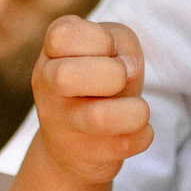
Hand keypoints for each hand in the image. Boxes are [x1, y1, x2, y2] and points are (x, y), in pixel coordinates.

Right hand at [27, 15, 153, 186]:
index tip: (108, 52)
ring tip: (138, 110)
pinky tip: (136, 130)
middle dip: (113, 74)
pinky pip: (125, 144)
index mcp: (51, 52)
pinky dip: (143, 135)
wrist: (77, 140)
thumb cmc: (100, 78)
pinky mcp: (85, 155)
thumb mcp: (112, 45)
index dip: (100, 40)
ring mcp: (62, 124)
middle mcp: (47, 86)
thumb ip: (122, 41)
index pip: (65, 35)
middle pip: (66, 76)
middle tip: (121, 80)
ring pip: (98, 118)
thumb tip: (128, 71)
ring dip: (135, 110)